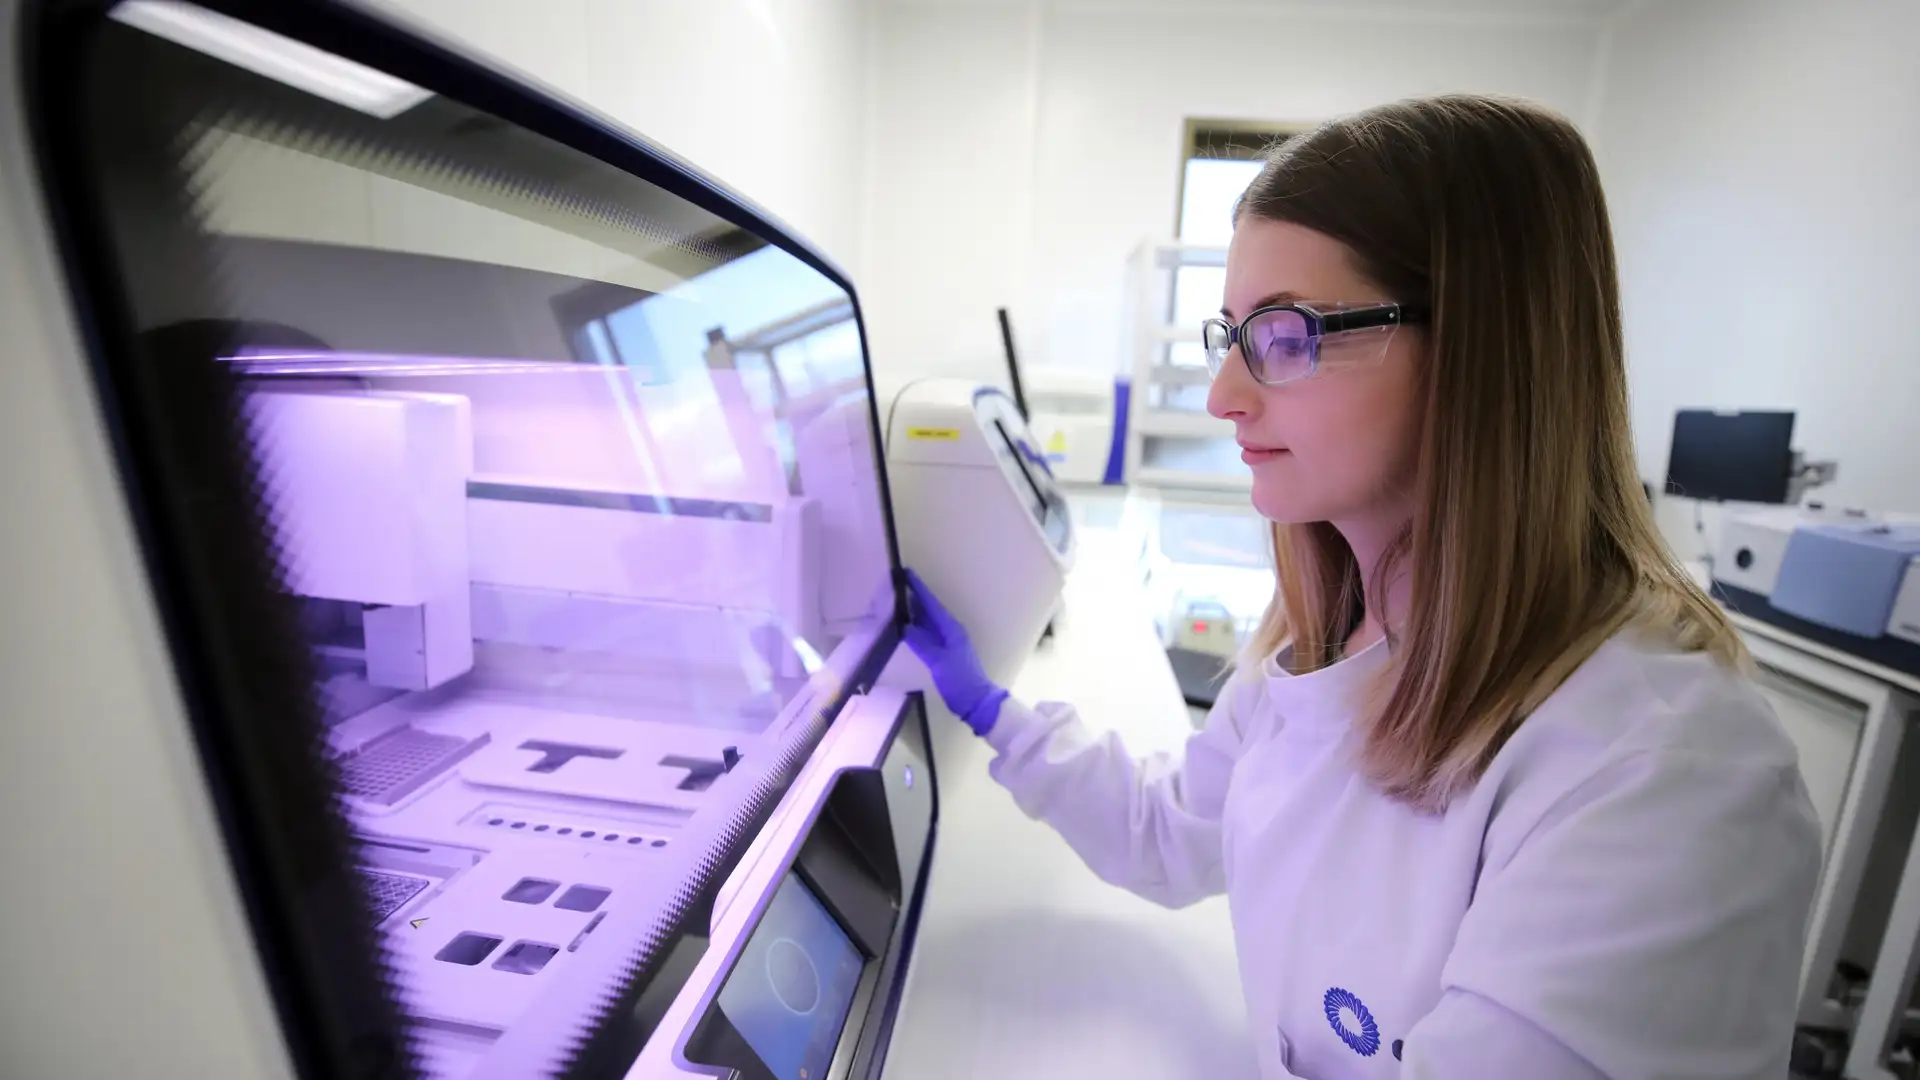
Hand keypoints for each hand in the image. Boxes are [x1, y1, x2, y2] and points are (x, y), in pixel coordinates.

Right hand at [902, 568, 1007, 736]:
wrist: (976, 703)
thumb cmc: (960, 681)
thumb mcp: (939, 662)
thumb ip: (921, 643)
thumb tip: (904, 626)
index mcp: (951, 629)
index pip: (932, 604)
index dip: (919, 589)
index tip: (906, 573)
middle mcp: (950, 632)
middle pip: (929, 610)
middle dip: (914, 598)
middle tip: (895, 586)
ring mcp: (947, 643)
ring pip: (927, 623)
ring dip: (914, 613)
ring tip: (896, 602)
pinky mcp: (943, 655)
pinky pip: (927, 635)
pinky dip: (916, 629)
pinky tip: (905, 628)